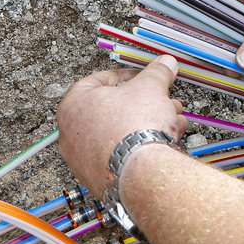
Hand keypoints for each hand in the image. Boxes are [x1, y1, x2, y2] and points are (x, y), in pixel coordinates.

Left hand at [56, 56, 188, 195]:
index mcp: (73, 106)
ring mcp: (83, 161)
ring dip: (147, 125)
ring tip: (172, 122)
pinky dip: (141, 148)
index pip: (96, 81)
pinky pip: (121, 157)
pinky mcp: (99, 180)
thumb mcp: (150, 87)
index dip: (124, 76)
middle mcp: (71, 135)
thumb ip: (157, 72)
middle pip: (112, 110)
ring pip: (119, 135)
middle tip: (162, 101)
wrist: (141, 173)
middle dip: (143, 104)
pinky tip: (165, 142)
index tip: (141, 77)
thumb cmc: (134, 127)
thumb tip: (165, 63)